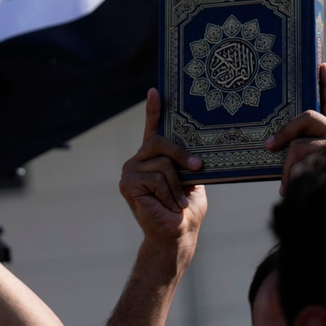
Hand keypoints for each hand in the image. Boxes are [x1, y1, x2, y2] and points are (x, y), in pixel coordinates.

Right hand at [119, 89, 206, 244]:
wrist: (176, 235)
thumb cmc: (186, 209)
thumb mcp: (192, 180)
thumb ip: (188, 162)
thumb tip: (196, 150)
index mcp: (154, 158)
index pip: (152, 129)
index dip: (154, 110)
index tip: (156, 90)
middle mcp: (138, 160)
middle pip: (159, 142)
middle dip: (181, 155)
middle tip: (198, 168)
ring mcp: (130, 171)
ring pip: (162, 164)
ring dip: (177, 186)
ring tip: (179, 202)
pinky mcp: (127, 184)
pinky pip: (155, 178)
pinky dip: (168, 194)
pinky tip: (168, 206)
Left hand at [265, 63, 325, 194]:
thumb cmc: (315, 187)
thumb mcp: (303, 164)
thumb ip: (296, 147)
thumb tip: (271, 144)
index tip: (321, 64)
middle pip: (309, 117)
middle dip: (287, 132)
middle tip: (269, 147)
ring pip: (300, 146)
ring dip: (288, 166)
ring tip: (285, 187)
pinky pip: (299, 160)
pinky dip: (289, 177)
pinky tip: (287, 192)